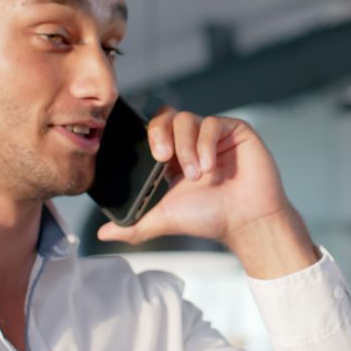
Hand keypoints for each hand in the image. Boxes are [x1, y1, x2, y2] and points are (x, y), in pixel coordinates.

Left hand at [96, 108, 317, 277]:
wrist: (247, 222)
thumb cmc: (211, 217)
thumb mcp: (164, 219)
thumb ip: (134, 225)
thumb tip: (102, 233)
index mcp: (172, 156)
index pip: (152, 131)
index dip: (146, 137)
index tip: (149, 157)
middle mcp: (191, 141)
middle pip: (165, 117)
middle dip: (160, 134)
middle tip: (162, 157)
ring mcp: (213, 134)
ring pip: (187, 119)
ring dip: (186, 146)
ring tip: (196, 174)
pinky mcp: (234, 130)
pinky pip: (212, 123)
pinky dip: (206, 144)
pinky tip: (211, 166)